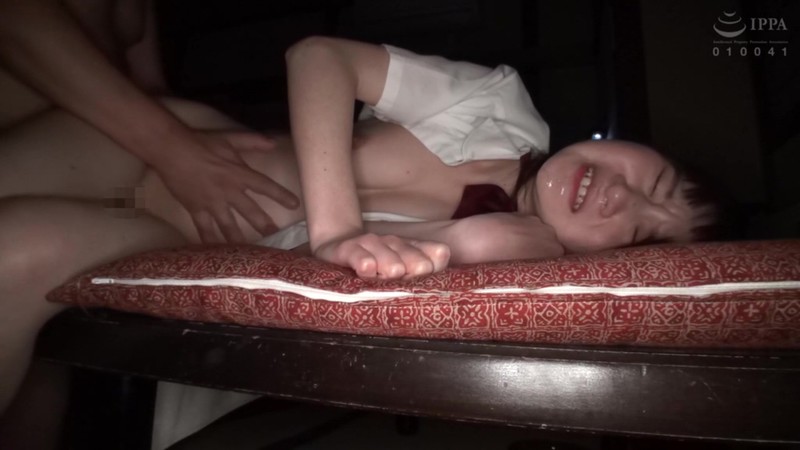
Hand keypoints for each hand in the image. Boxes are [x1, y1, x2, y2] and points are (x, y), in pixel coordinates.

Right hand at [151, 129, 298, 242]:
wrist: (171, 151)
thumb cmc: (201, 143)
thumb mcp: (230, 138)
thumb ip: (252, 142)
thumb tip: (274, 142)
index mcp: (239, 174)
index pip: (265, 186)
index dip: (281, 195)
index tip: (295, 205)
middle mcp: (229, 192)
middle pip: (251, 212)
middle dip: (265, 226)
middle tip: (277, 239)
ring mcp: (213, 203)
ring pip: (230, 226)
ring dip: (241, 241)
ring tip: (251, 255)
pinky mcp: (197, 210)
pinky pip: (205, 230)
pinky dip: (210, 243)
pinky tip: (217, 255)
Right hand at [314, 233, 450, 279]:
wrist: (338, 243)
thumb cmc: (374, 262)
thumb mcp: (400, 268)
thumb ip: (423, 271)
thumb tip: (438, 283)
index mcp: (412, 247)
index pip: (439, 254)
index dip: (435, 273)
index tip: (424, 284)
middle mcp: (396, 243)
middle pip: (419, 266)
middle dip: (414, 281)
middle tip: (401, 289)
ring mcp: (373, 243)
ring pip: (394, 265)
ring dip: (390, 279)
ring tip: (381, 284)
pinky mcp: (350, 248)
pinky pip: (364, 259)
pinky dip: (367, 268)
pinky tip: (366, 273)